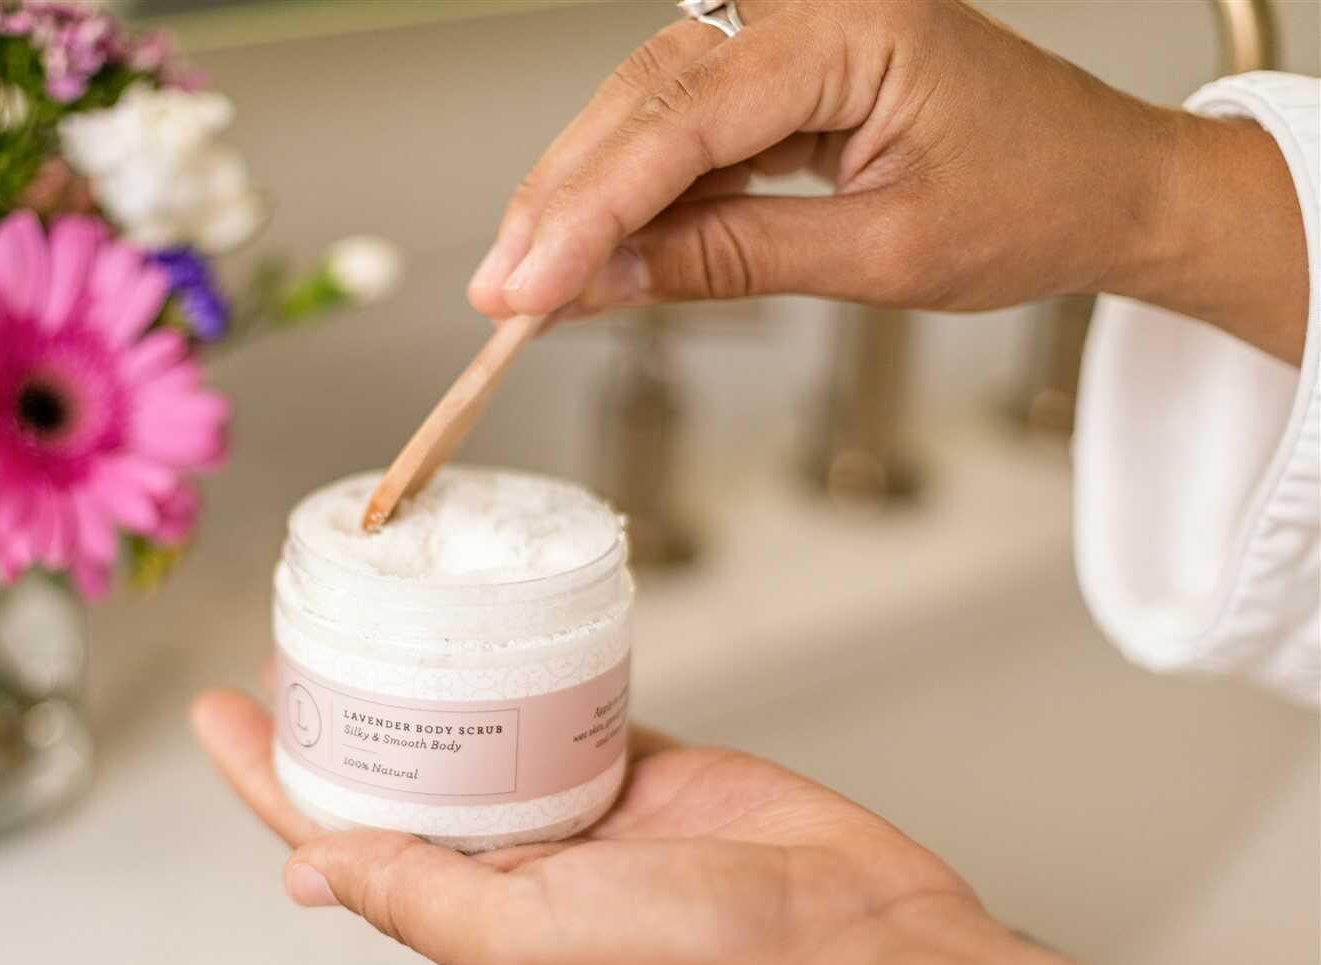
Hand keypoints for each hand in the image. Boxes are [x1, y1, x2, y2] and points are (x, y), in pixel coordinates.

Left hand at [192, 686, 1121, 964]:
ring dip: (426, 680)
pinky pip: (565, 703)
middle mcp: (512, 861)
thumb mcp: (527, 937)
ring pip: (478, 729)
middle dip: (341, 714)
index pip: (336, 832)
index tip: (218, 710)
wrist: (850, 936)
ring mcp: (576, 810)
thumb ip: (418, 896)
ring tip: (380, 617)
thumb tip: (306, 874)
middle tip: (297, 639)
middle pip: (399, 772)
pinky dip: (530, 666)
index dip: (269, 775)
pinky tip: (499, 629)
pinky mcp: (641, 762)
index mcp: (469, 911)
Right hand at [468, 0, 1304, 362]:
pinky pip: (687, 123)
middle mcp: (811, 2)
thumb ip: (734, 259)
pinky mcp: (785, 65)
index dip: (592, 211)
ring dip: (586, 197)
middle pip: (643, 96)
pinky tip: (597, 247)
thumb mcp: (882, 254)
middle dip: (565, 200)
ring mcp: (794, 25)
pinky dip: (638, 191)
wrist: (1106, 184)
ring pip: (648, 106)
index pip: (684, 120)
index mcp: (853, 23)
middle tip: (502, 290)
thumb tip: (610, 282)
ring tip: (533, 281)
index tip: (526, 287)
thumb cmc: (1035, 201)